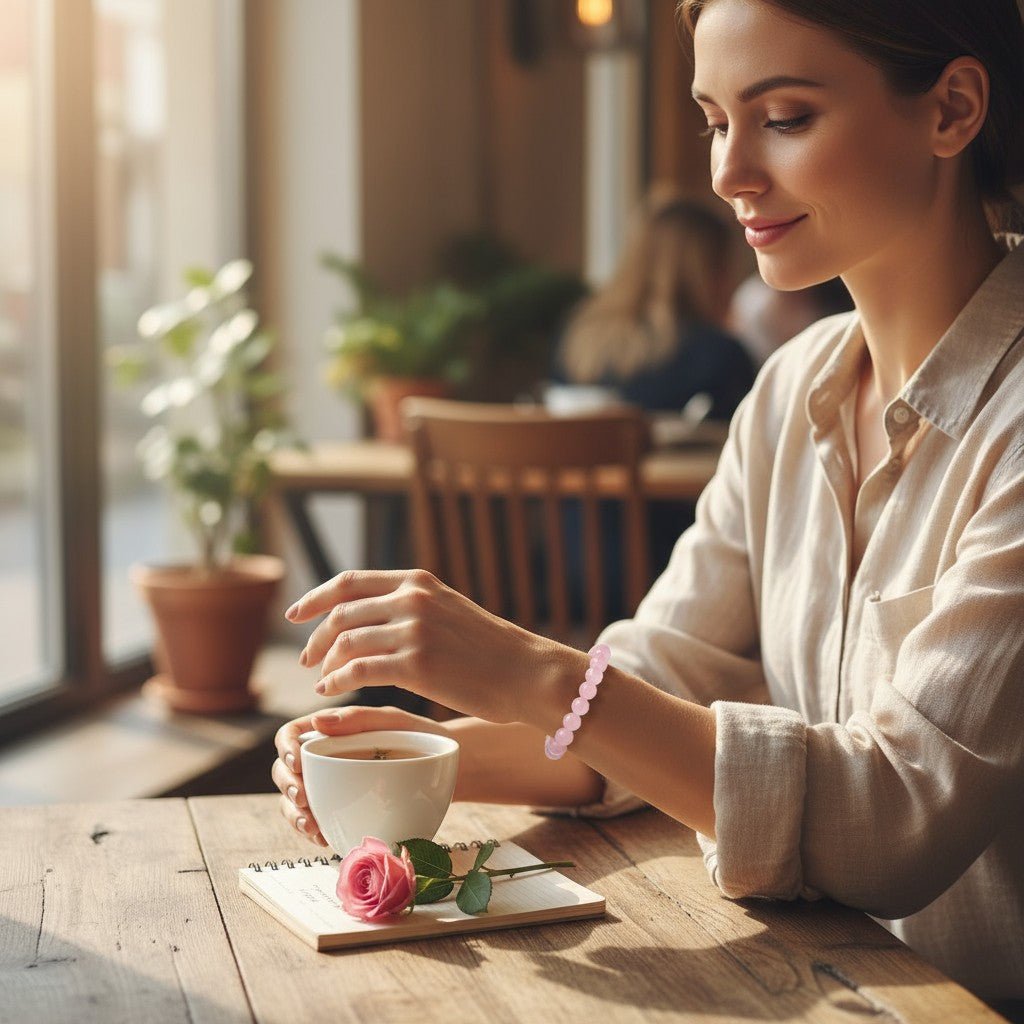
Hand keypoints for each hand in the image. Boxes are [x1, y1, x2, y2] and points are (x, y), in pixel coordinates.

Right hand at [272, 705, 455, 846]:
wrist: (446, 769)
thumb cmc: (418, 736)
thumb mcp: (393, 721)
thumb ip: (358, 718)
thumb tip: (318, 721)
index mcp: (329, 730)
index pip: (291, 733)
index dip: (285, 747)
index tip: (297, 763)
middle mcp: (321, 759)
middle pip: (284, 770)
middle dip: (287, 787)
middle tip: (303, 799)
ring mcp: (326, 787)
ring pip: (292, 800)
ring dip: (294, 814)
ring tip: (311, 825)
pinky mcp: (336, 811)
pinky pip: (312, 822)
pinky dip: (311, 831)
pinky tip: (322, 838)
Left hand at [285, 569, 575, 724]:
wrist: (525, 671)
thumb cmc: (490, 648)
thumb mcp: (449, 609)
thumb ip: (413, 605)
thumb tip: (371, 616)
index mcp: (417, 581)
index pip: (349, 581)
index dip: (315, 597)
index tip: (295, 615)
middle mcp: (412, 599)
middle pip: (341, 613)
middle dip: (315, 638)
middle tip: (307, 660)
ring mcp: (413, 631)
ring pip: (346, 642)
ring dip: (325, 663)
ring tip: (321, 679)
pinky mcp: (416, 665)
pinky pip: (357, 671)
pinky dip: (336, 680)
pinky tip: (331, 691)